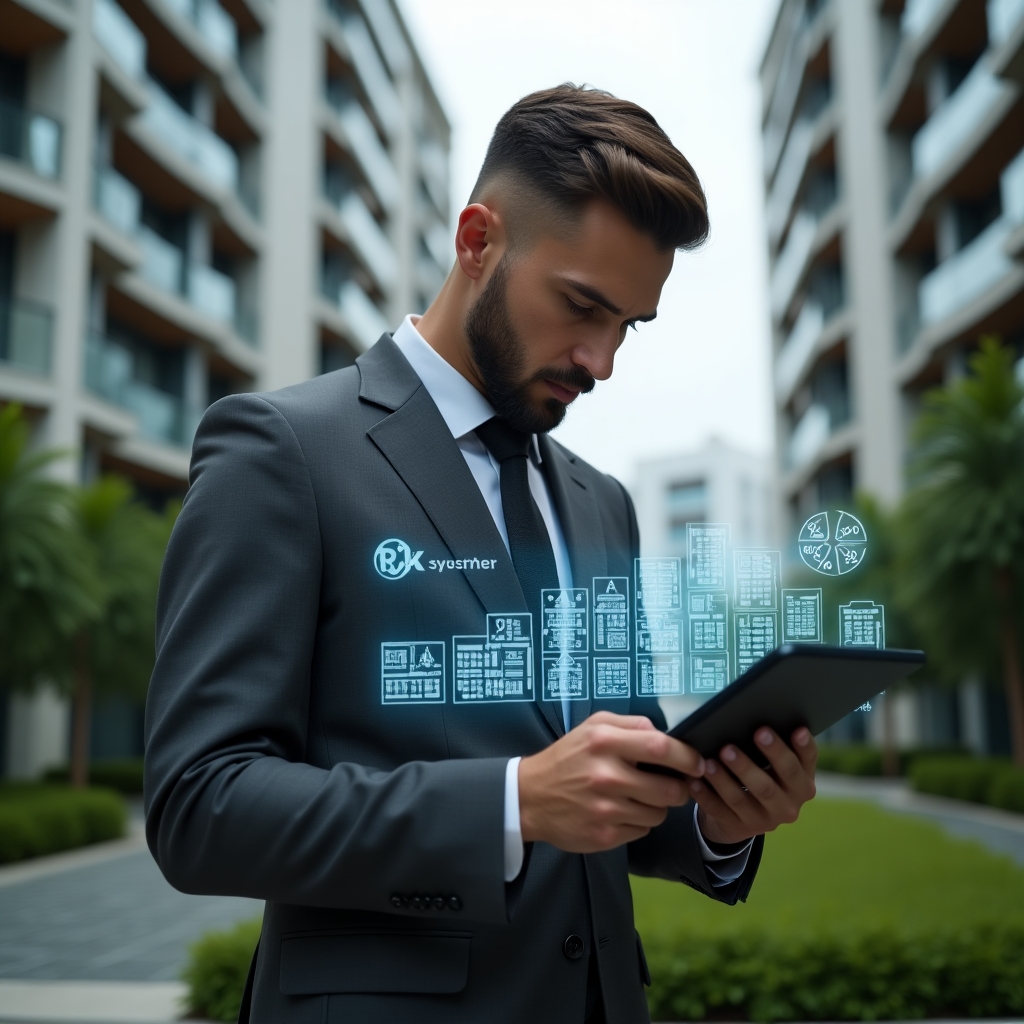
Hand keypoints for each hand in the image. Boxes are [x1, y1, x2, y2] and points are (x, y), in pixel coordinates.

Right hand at [518, 711, 704, 852]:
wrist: (530, 796)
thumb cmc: (567, 757)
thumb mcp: (594, 726)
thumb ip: (632, 725)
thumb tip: (667, 735)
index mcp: (605, 742)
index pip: (661, 748)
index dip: (687, 757)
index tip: (697, 762)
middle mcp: (606, 776)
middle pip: (669, 789)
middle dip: (678, 788)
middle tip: (670, 785)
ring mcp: (606, 809)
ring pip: (658, 814)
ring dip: (656, 806)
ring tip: (637, 797)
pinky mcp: (604, 835)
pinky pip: (642, 830)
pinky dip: (638, 822)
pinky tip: (620, 811)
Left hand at [690, 726, 816, 845]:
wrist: (746, 816)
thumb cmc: (763, 774)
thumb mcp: (776, 765)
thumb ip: (775, 746)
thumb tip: (757, 713)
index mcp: (802, 785)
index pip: (803, 765)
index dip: (802, 748)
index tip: (796, 729)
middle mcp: (788, 806)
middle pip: (768, 785)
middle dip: (749, 765)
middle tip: (732, 746)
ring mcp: (763, 821)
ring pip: (741, 799)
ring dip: (724, 780)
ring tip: (710, 761)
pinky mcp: (738, 828)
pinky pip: (719, 811)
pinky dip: (706, 795)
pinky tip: (694, 781)